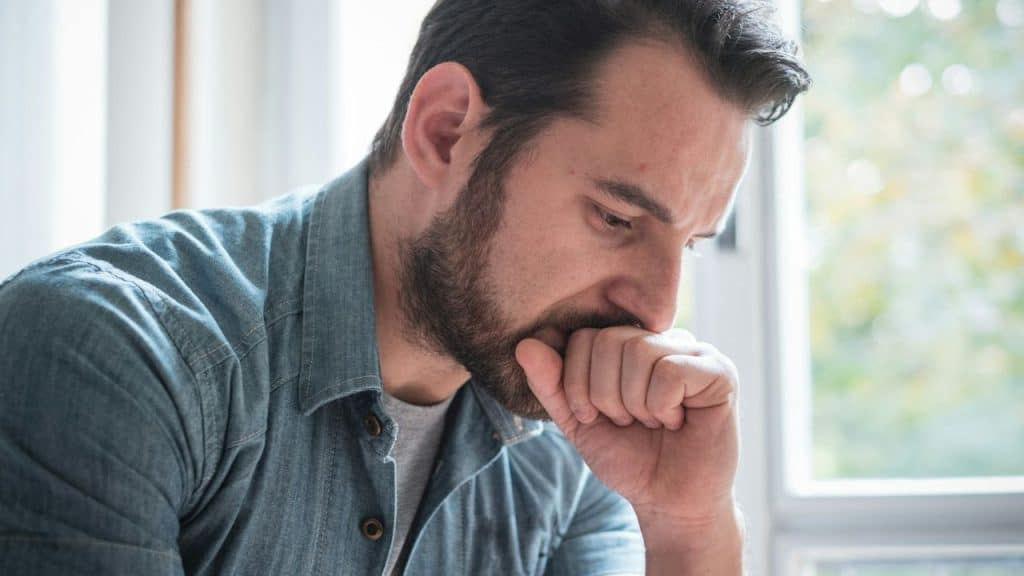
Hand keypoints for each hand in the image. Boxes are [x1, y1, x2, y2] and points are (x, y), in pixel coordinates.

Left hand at [515, 326, 739, 528]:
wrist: (668, 504)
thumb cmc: (628, 459)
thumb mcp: (578, 420)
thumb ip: (551, 384)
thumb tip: (525, 344)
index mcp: (629, 343)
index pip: (582, 338)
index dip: (579, 384)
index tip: (599, 416)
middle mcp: (662, 339)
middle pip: (608, 341)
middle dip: (605, 396)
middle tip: (629, 422)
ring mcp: (694, 352)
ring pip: (639, 352)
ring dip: (635, 404)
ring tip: (653, 422)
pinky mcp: (720, 372)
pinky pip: (670, 371)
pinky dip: (662, 407)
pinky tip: (676, 422)